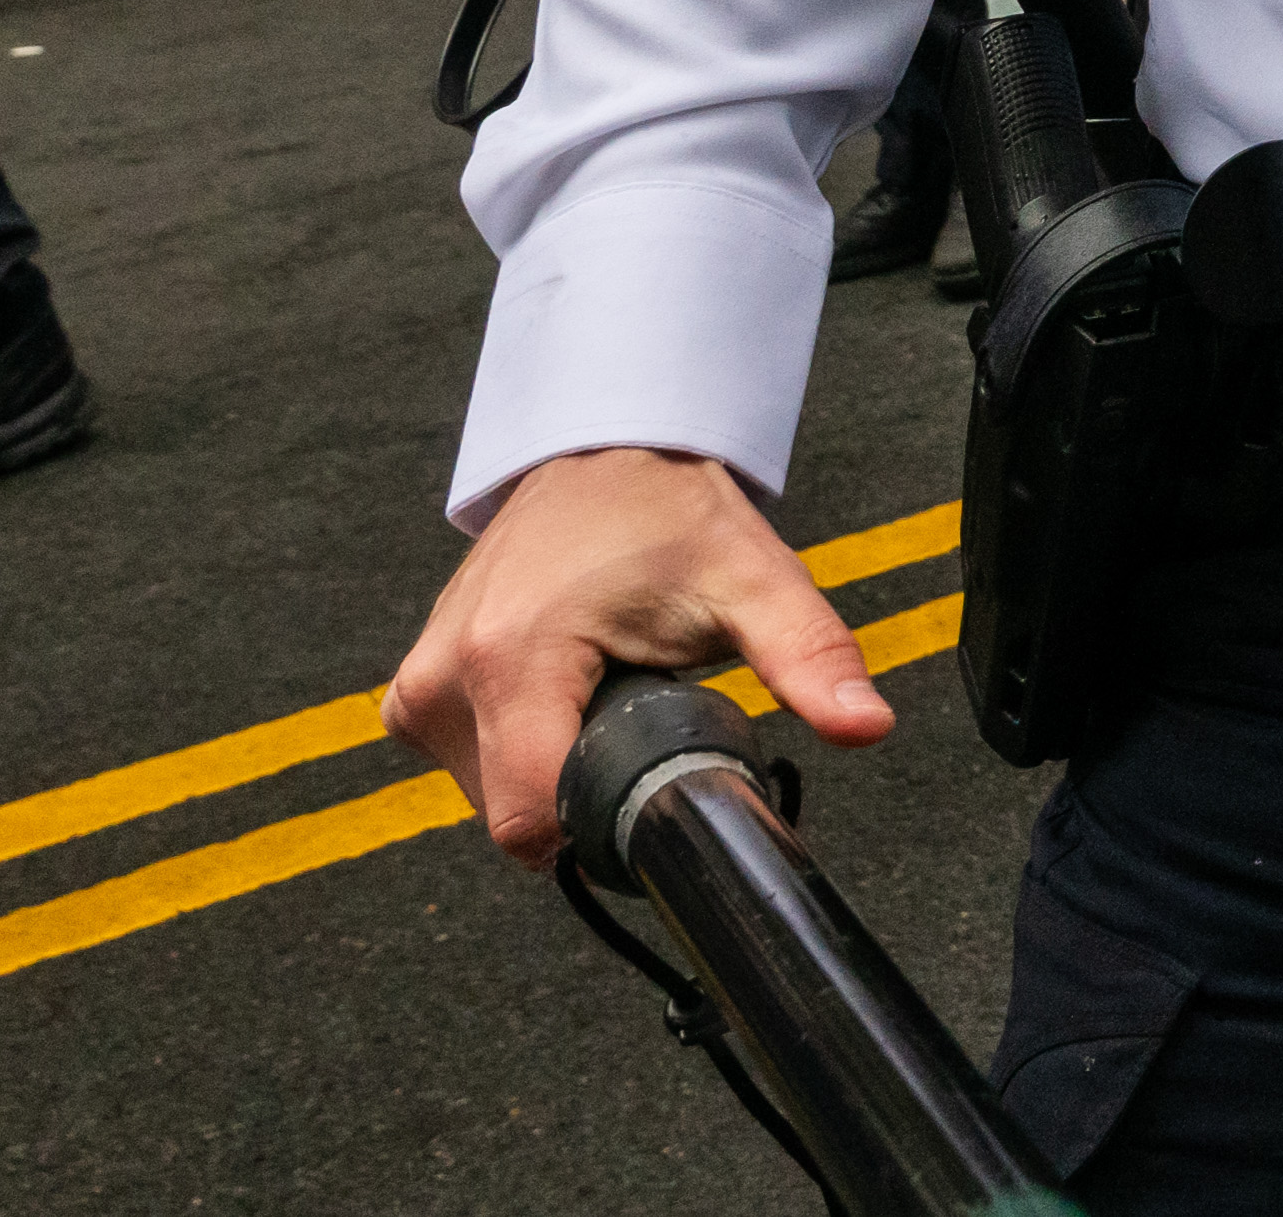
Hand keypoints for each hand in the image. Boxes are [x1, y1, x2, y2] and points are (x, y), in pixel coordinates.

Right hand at [383, 447, 888, 862]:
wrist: (602, 456)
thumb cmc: (669, 514)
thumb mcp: (753, 583)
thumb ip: (809, 658)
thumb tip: (869, 725)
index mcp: (511, 659)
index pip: (534, 817)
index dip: (604, 826)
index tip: (656, 784)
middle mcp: (443, 680)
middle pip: (519, 813)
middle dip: (589, 784)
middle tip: (642, 703)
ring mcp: (418, 688)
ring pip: (494, 795)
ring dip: (558, 765)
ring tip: (605, 684)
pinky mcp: (413, 692)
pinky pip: (472, 763)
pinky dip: (525, 746)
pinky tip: (567, 691)